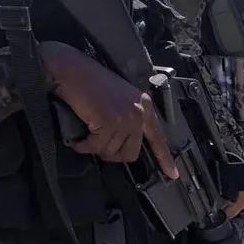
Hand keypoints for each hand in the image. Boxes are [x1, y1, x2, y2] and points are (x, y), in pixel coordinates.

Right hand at [39, 41, 178, 178]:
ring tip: (83, 138)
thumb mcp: (118, 96)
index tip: (172, 175)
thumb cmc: (88, 80)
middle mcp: (138, 112)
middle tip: (96, 145)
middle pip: (130, 153)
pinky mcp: (108, 122)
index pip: (157, 137)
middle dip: (111, 154)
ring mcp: (125, 118)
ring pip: (110, 151)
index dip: (164, 158)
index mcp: (143, 105)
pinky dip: (83, 147)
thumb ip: (126, 115)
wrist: (71, 69)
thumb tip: (122, 141)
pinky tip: (77, 141)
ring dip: (94, 148)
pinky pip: (96, 146)